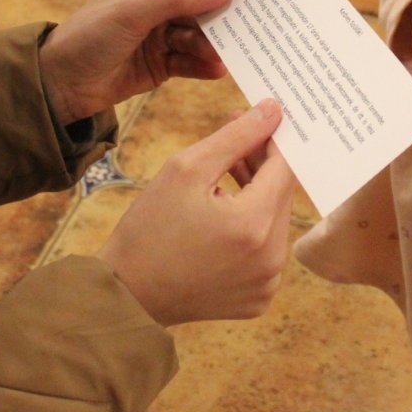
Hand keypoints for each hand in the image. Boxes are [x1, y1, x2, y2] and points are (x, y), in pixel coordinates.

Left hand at [39, 0, 230, 125]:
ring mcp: (160, 34)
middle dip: (219, 22)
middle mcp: (157, 3)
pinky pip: (189, 61)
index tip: (244, 2)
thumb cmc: (90, 36)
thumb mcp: (133, 13)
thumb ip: (179, 1)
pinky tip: (216, 70)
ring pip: (198, 37)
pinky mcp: (161, 63)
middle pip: (200, 9)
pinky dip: (203, 65)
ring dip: (211, 46)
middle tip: (244, 33)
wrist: (61, 82)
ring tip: (223, 56)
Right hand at [97, 101, 294, 326]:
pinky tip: (220, 218)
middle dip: (261, 165)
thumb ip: (236, 137)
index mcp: (255, 225)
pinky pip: (265, 253)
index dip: (273, 140)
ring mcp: (267, 284)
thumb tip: (273, 111)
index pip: (286, 169)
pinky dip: (250, 232)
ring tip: (220, 178)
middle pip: (282, 196)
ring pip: (274, 223)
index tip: (260, 120)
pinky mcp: (258, 300)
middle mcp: (271, 259)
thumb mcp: (187, 168)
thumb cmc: (149, 227)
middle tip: (233, 140)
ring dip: (256, 197)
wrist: (125, 294)